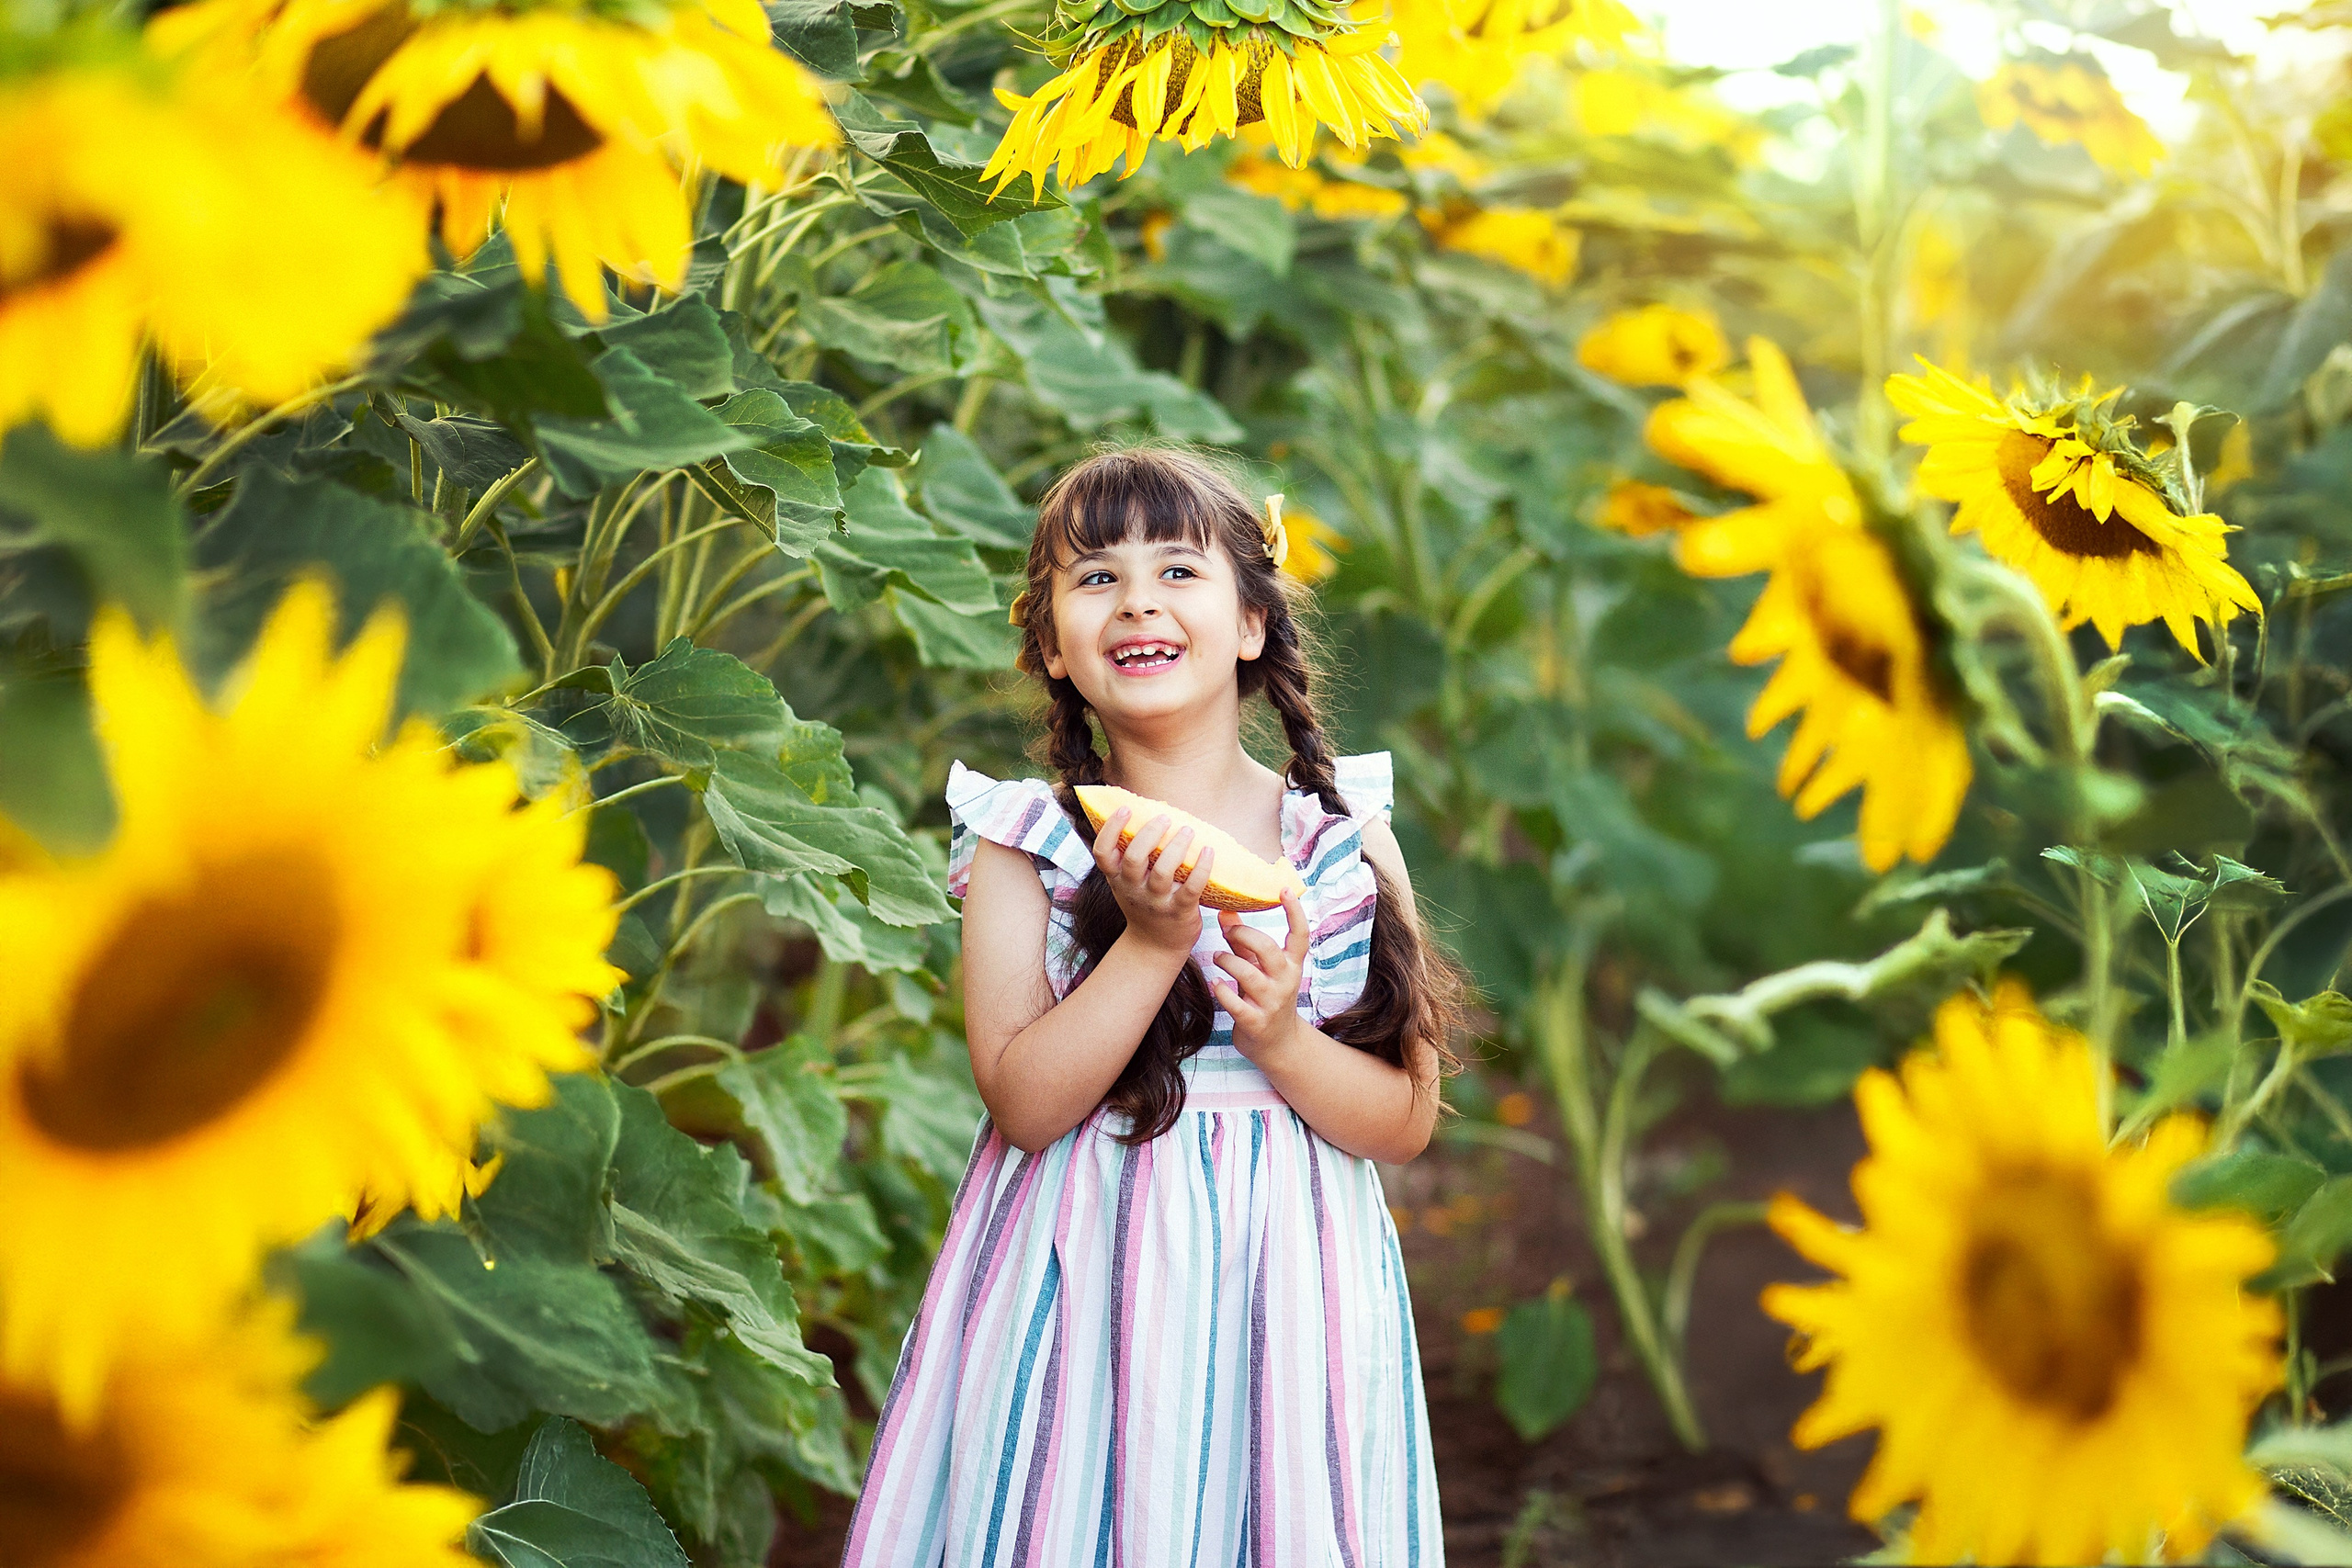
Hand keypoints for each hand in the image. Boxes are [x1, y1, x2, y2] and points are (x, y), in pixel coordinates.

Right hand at [1093, 806, 1214, 958]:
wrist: (1155, 946)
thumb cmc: (1144, 904)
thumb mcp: (1127, 884)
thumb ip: (1131, 857)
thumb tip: (1148, 814)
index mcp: (1117, 879)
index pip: (1102, 852)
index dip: (1110, 828)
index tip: (1126, 809)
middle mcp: (1133, 890)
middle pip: (1134, 858)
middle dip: (1150, 833)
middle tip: (1165, 817)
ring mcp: (1156, 902)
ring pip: (1163, 871)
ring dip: (1176, 847)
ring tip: (1187, 831)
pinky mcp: (1180, 911)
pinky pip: (1192, 887)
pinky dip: (1201, 867)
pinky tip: (1208, 851)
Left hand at [1212, 888, 1308, 1062]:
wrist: (1279, 1045)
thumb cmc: (1267, 998)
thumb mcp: (1261, 969)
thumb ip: (1243, 942)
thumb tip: (1225, 911)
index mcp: (1291, 965)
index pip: (1300, 935)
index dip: (1295, 911)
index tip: (1284, 889)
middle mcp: (1285, 982)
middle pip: (1268, 950)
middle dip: (1244, 934)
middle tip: (1229, 931)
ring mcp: (1271, 1003)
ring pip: (1249, 974)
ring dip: (1227, 960)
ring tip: (1216, 957)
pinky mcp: (1255, 1022)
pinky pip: (1236, 1003)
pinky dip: (1221, 991)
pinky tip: (1214, 984)